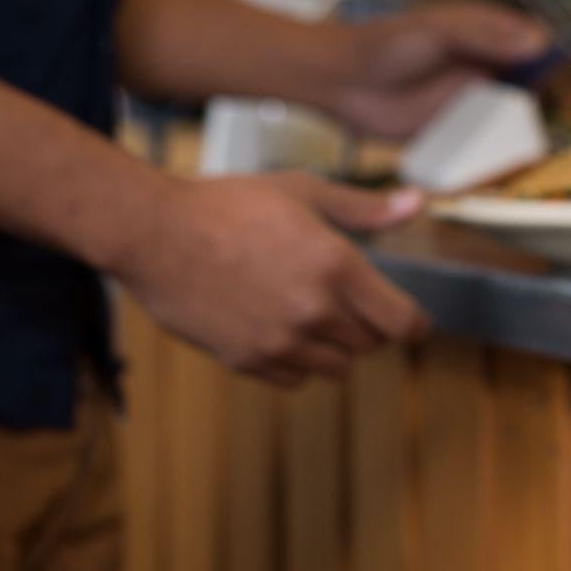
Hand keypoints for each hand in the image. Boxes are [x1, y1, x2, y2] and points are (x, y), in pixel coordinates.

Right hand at [113, 171, 431, 384]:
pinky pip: (294, 379)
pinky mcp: (245, 360)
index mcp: (336, 266)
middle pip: (370, 345)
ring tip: (317, 315)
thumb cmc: (228, 204)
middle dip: (371, 327)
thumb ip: (364, 208)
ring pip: (336, 368)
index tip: (416, 323)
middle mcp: (313, 311)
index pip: (400, 321)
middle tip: (354, 304)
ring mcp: (278, 341)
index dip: (416, 325)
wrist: (154, 233)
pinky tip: (284, 330)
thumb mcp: (303, 191)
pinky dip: (300, 363)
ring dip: (337, 348)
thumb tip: (416, 204)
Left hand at [327, 0, 547, 139]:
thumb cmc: (386, 42)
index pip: (530, 44)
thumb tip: (539, 41)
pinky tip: (496, 166)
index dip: (548, 56)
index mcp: (484, 35)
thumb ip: (486, 35)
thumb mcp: (438, 29)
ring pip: (506, 120)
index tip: (556, 70)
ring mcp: (467, 103)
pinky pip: (479, 146)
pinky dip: (491, 155)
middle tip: (542, 117)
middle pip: (525, 86)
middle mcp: (482, 69)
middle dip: (536, 101)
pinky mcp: (450, 132)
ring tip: (524, 150)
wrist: (340, 79)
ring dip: (517, 134)